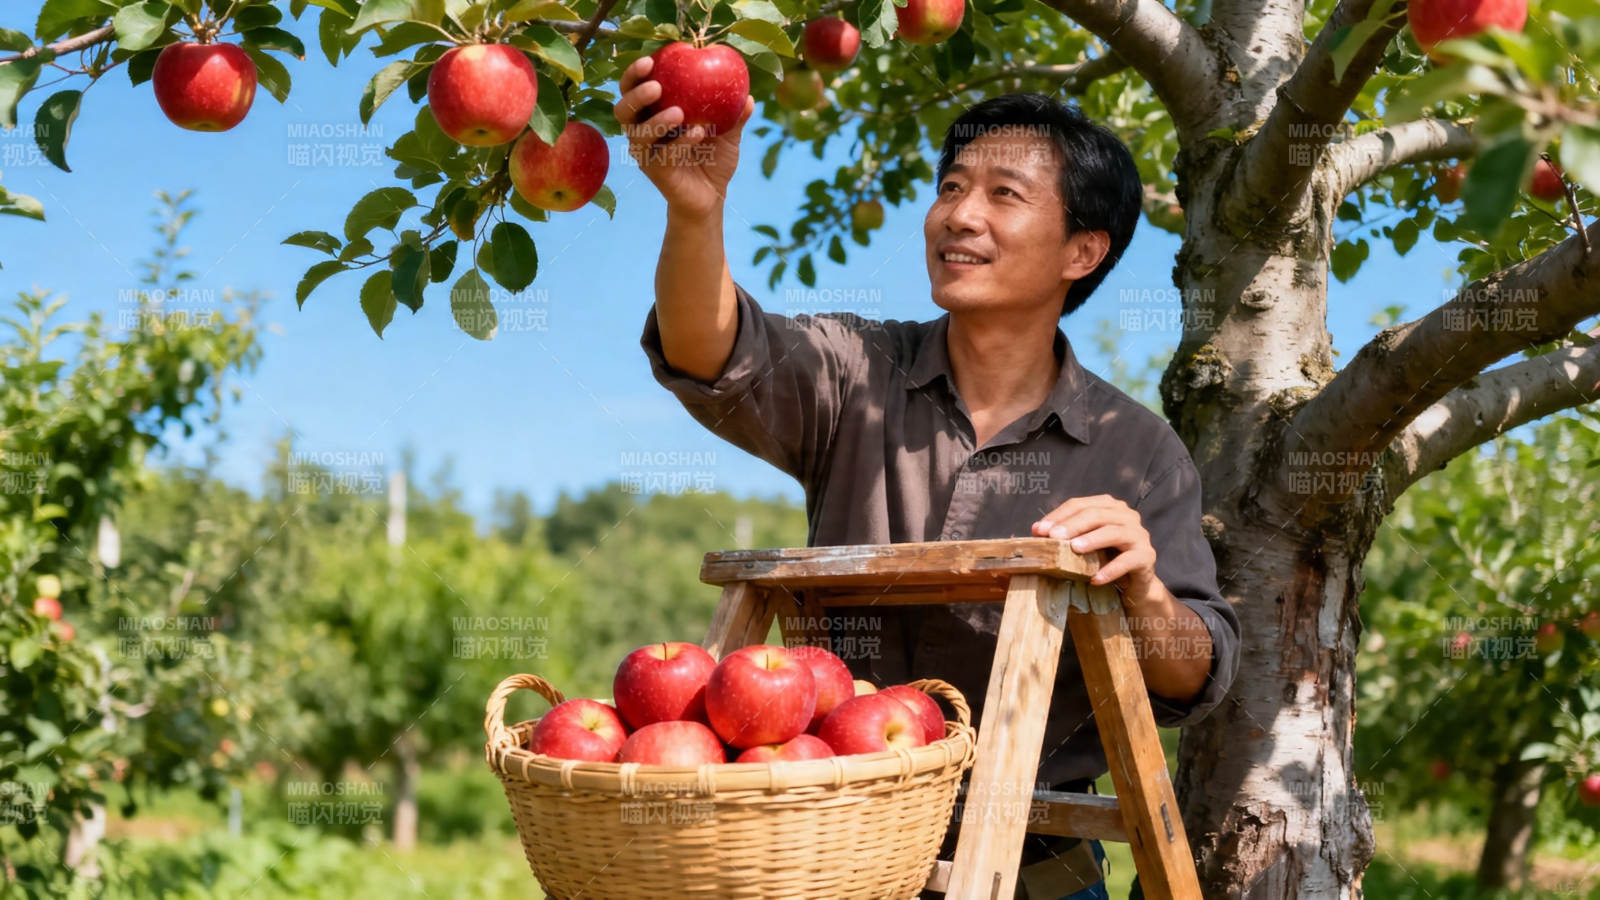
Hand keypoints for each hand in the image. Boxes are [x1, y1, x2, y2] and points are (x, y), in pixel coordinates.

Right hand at [613, 55, 755, 219]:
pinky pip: (664, 155)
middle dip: (635, 94)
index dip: (634, 74)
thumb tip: (749, 96)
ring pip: (637, 134)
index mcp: (651, 114)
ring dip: (656, 120)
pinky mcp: (656, 172)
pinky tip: (698, 133)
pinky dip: (681, 143)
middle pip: (622, 110)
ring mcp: (646, 155)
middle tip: (657, 86)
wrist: (712, 196)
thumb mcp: (727, 133)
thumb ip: (735, 114)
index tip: (650, 60)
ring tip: (678, 112)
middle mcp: (641, 133)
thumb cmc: (713, 158)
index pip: (632, 89)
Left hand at [1032, 495, 1161, 600]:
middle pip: (1098, 514)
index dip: (1059, 515)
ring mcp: (1139, 535)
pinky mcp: (1147, 556)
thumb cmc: (1104, 560)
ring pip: (1115, 532)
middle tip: (1053, 538)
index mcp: (1110, 507)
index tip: (1038, 530)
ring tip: (1074, 549)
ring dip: (1093, 540)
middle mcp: (1127, 516)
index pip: (1081, 504)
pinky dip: (1111, 570)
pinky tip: (1095, 579)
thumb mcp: (1084, 544)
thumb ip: (1066, 535)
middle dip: (1073, 525)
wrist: (1134, 584)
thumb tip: (1036, 530)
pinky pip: (1128, 560)